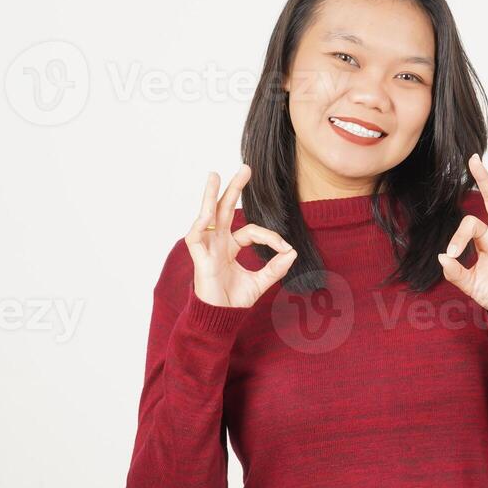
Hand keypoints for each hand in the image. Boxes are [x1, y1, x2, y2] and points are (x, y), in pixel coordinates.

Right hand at [184, 164, 297, 308]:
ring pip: (207, 216)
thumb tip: (292, 252)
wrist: (221, 318)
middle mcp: (217, 244)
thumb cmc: (234, 301)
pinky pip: (195, 237)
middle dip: (234, 189)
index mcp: (230, 248)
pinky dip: (200, 224)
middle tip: (246, 168)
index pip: (250, 231)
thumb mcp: (261, 282)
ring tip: (214, 175)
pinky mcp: (199, 258)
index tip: (286, 248)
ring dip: (210, 196)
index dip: (270, 236)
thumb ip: (275, 268)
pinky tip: (207, 213)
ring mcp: (207, 249)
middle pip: (224, 210)